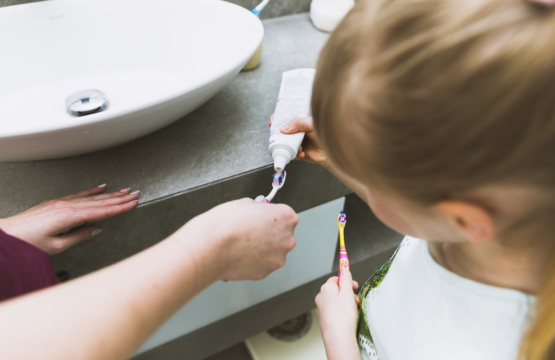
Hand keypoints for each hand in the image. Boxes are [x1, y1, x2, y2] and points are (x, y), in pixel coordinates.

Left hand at [0, 185, 138, 254]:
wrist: (7, 234)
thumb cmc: (27, 243)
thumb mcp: (56, 246)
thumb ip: (79, 236)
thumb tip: (95, 229)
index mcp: (69, 216)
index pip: (101, 212)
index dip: (118, 208)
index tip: (132, 204)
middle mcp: (66, 206)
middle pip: (99, 201)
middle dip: (119, 197)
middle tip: (134, 194)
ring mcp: (60, 202)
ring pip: (91, 197)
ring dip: (110, 193)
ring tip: (124, 190)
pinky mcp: (55, 202)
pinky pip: (79, 194)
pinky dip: (92, 191)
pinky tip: (100, 188)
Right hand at [175, 198, 298, 280]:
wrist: (212, 247)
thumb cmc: (226, 224)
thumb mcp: (245, 203)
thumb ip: (258, 208)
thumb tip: (258, 212)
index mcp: (286, 218)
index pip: (286, 216)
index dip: (271, 216)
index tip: (262, 218)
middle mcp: (287, 239)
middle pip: (282, 235)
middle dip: (269, 234)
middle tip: (250, 232)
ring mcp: (278, 258)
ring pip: (273, 252)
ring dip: (262, 249)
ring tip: (242, 245)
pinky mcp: (266, 272)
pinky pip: (262, 264)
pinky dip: (254, 261)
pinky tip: (240, 255)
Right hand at [269, 114, 327, 165]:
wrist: (331, 151)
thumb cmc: (325, 134)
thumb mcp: (311, 124)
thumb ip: (298, 123)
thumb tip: (283, 128)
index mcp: (298, 122)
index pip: (283, 117)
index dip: (276, 119)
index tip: (272, 122)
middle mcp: (295, 132)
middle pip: (280, 132)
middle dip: (279, 137)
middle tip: (281, 139)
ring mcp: (295, 142)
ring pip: (283, 145)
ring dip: (288, 147)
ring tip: (299, 147)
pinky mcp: (297, 153)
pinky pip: (290, 155)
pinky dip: (295, 155)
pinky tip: (302, 153)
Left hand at [316, 270, 361, 359]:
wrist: (338, 338)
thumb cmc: (343, 316)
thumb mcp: (347, 293)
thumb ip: (346, 280)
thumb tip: (344, 270)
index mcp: (326, 288)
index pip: (335, 278)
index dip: (346, 280)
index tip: (355, 285)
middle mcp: (321, 297)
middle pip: (336, 289)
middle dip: (348, 293)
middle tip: (356, 299)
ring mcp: (321, 308)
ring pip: (336, 300)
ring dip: (346, 302)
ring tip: (354, 310)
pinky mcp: (324, 318)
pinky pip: (334, 310)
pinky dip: (342, 310)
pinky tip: (348, 317)